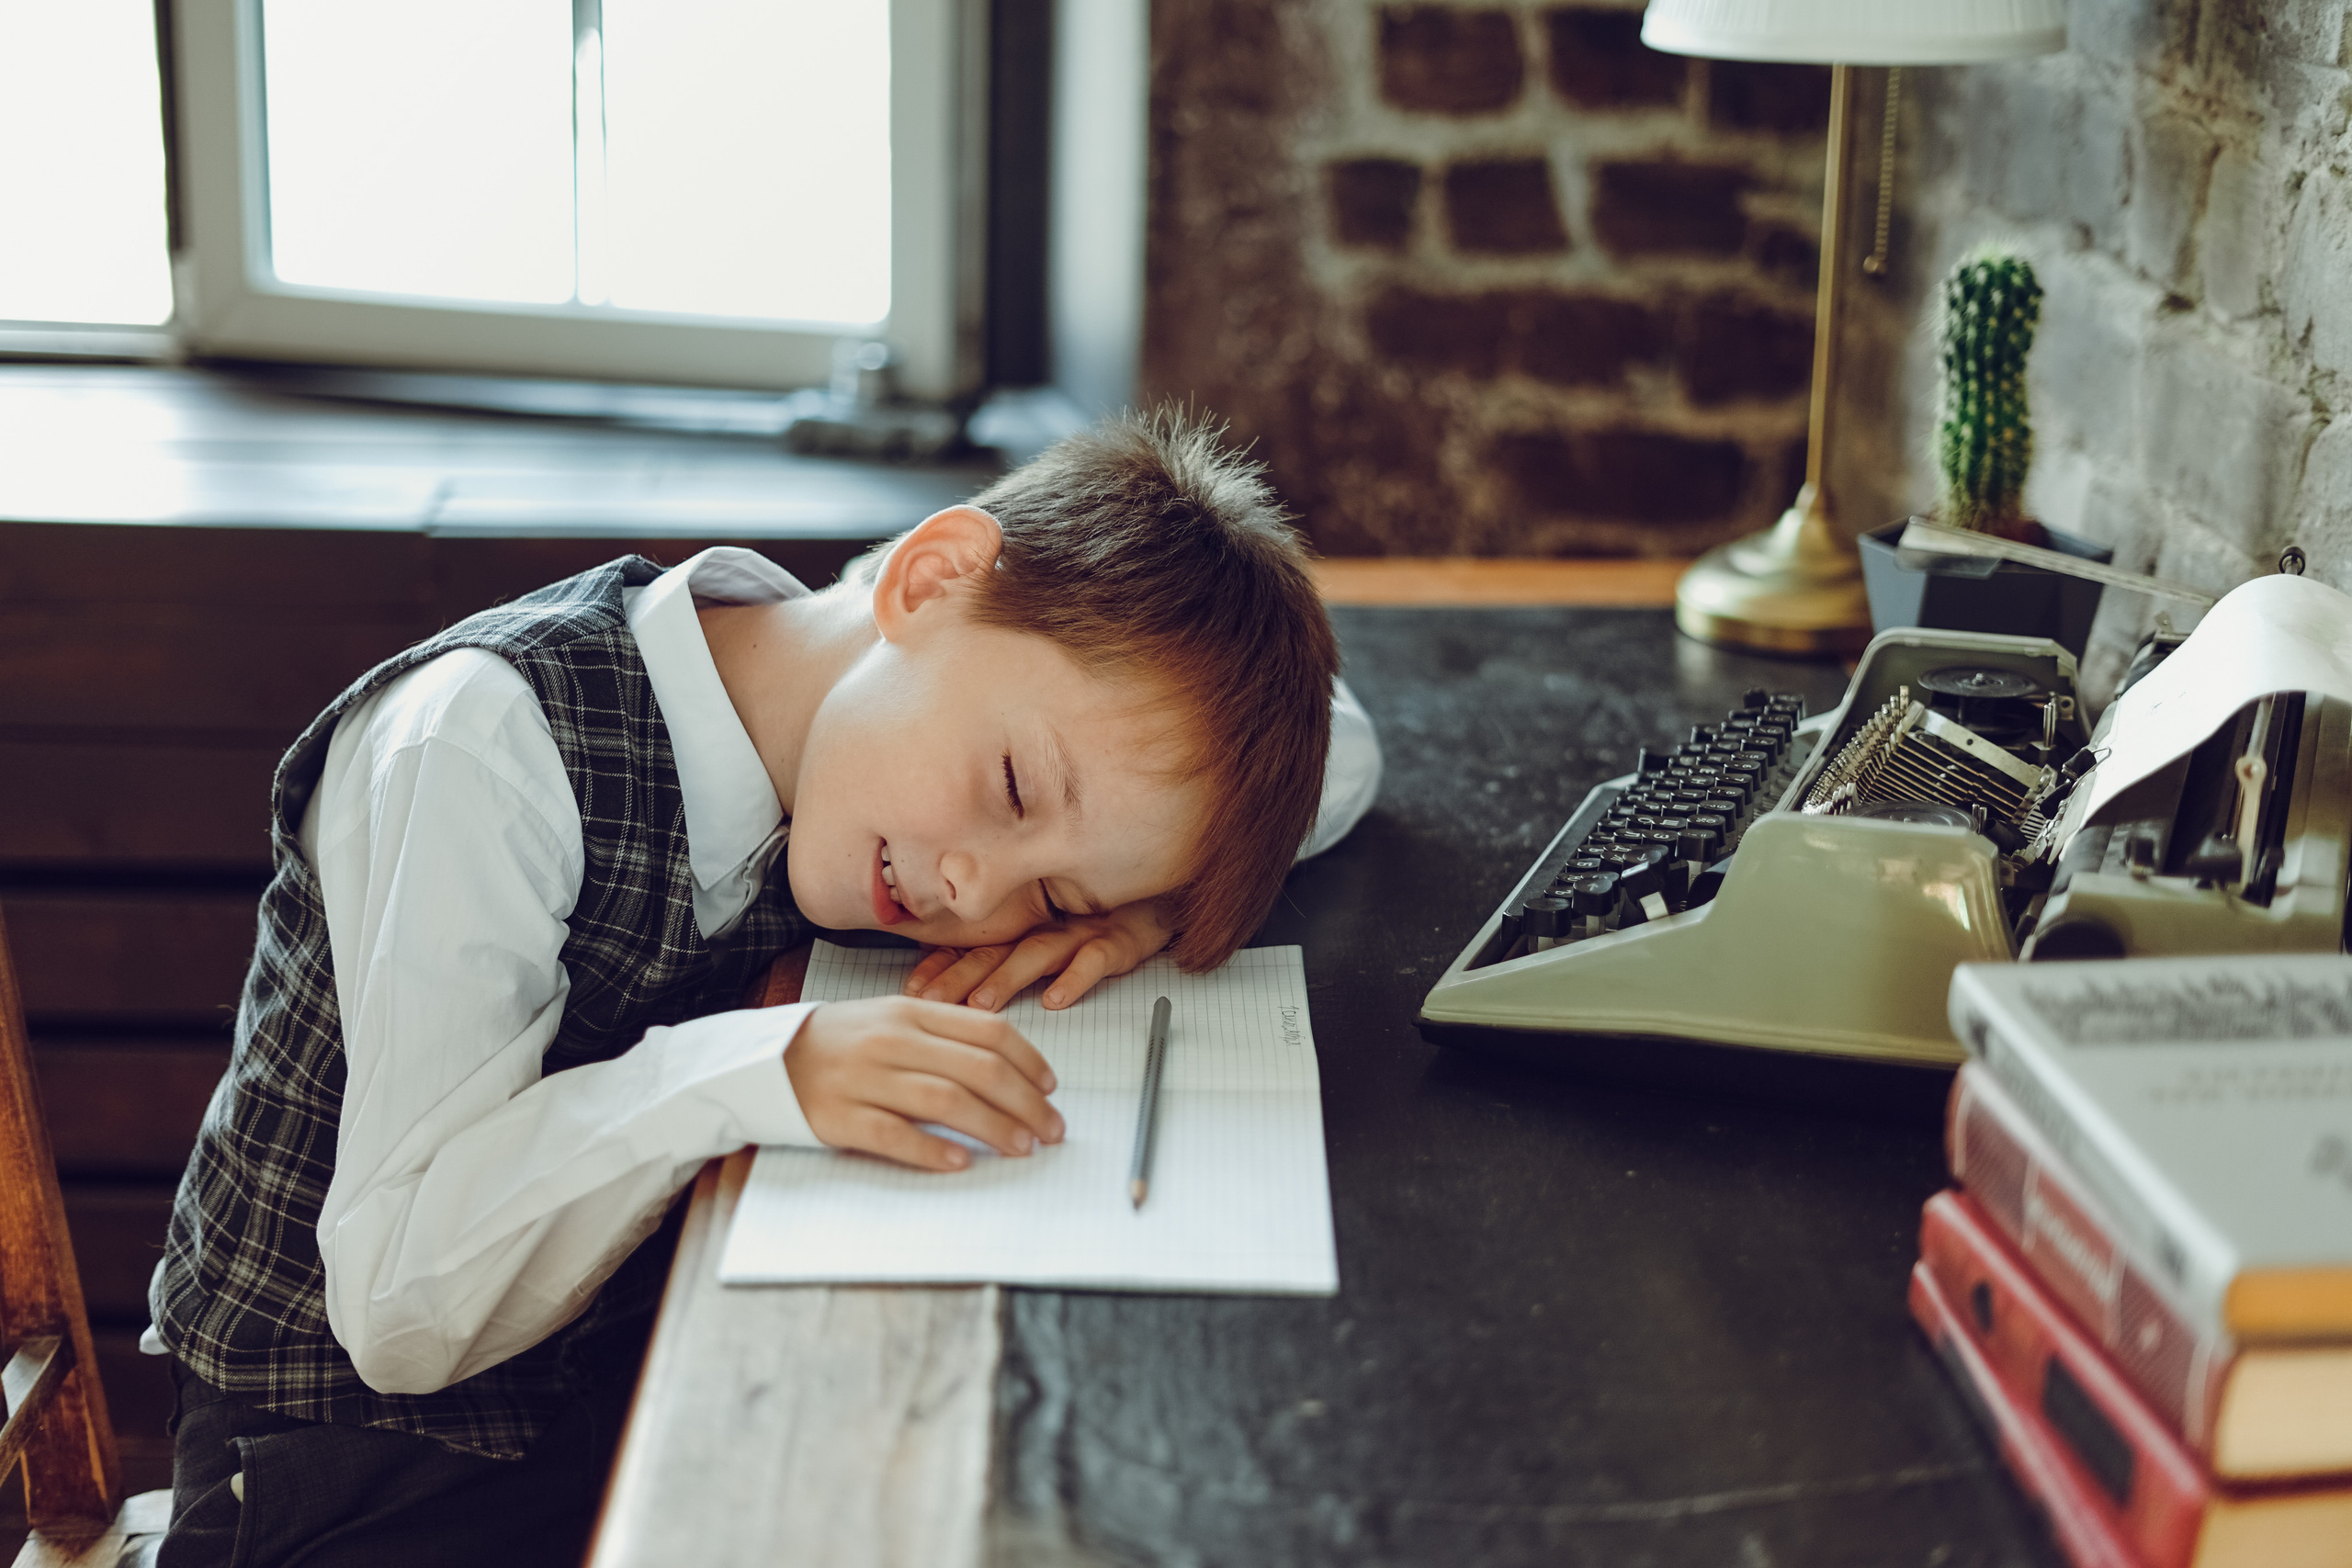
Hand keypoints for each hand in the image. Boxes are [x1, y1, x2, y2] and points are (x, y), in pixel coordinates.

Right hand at [784, 997, 1063, 1170]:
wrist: (765, 1059)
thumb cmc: (842, 1042)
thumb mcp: (891, 1019)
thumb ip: (943, 1033)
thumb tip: (1006, 1064)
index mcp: (911, 1012)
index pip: (988, 1032)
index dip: (1029, 1061)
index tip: (1051, 1088)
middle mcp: (892, 1041)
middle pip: (978, 1069)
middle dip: (1026, 1103)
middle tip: (1052, 1130)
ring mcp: (864, 1079)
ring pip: (945, 1101)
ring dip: (993, 1127)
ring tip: (1022, 1147)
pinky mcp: (839, 1117)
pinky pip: (894, 1135)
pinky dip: (932, 1150)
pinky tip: (961, 1162)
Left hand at [904, 900, 1174, 1012]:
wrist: (1161, 897)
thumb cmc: (1101, 920)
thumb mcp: (1048, 939)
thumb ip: (1003, 959)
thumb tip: (951, 991)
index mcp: (1022, 929)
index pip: (972, 949)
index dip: (940, 968)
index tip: (911, 992)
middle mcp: (1044, 928)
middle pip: (993, 953)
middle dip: (959, 979)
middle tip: (931, 1002)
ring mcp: (1079, 933)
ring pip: (1036, 954)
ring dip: (1008, 978)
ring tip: (984, 1003)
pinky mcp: (1116, 941)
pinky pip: (1094, 960)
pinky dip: (1075, 978)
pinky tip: (1057, 998)